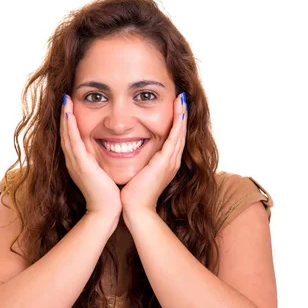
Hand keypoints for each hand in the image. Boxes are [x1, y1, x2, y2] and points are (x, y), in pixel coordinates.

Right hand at [60, 94, 121, 217]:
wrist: (106, 212)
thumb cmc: (108, 196)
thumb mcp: (103, 174)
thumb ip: (102, 164)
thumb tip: (111, 153)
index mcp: (79, 163)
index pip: (72, 138)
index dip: (70, 123)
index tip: (71, 107)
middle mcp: (73, 162)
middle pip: (66, 134)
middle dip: (65, 115)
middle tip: (65, 98)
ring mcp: (75, 163)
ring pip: (67, 135)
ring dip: (66, 116)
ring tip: (65, 100)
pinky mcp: (81, 165)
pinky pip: (73, 141)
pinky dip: (70, 126)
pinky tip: (70, 113)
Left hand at [120, 92, 187, 212]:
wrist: (135, 209)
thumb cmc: (132, 194)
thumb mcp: (136, 173)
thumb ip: (137, 162)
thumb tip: (125, 151)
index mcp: (165, 164)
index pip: (173, 138)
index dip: (175, 123)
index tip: (173, 108)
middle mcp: (172, 161)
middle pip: (180, 133)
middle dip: (181, 115)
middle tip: (181, 98)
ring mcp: (171, 161)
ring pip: (180, 133)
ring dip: (182, 115)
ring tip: (182, 99)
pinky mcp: (166, 162)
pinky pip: (175, 137)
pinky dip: (178, 123)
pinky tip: (179, 110)